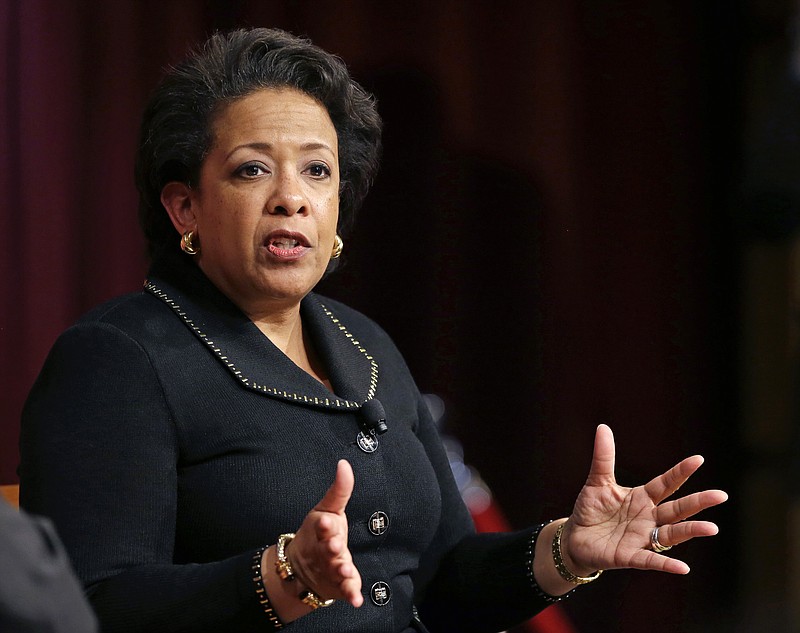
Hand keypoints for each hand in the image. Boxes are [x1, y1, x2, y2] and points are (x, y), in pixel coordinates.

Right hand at [286, 459, 362, 606]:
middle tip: (335, 545)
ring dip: (341, 570)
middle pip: (327, 549)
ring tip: (346, 571)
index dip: (324, 525)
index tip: (326, 522)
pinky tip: (357, 600)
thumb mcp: (327, 510)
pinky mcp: (338, 585)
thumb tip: (344, 463)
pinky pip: (345, 591)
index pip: (321, 526)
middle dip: (331, 547)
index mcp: (321, 530)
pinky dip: (350, 595)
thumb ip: (340, 489)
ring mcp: (331, 569)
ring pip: (336, 570)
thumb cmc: (319, 534)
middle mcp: (324, 550)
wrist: (301, 568)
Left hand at [561, 424, 727, 575]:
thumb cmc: (591, 510)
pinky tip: (682, 568)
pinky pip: (651, 560)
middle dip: (698, 502)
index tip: (698, 459)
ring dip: (690, 531)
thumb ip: (604, 457)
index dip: (680, 472)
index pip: (666, 484)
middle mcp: (648, 518)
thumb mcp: (597, 481)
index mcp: (643, 498)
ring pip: (671, 534)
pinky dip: (666, 564)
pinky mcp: (630, 556)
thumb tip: (603, 427)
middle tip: (721, 495)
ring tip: (712, 528)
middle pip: (677, 509)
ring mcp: (642, 537)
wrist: (575, 537)